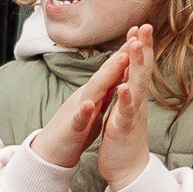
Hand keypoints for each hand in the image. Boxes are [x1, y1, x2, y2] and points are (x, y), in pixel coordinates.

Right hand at [28, 34, 135, 176]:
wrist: (51, 153)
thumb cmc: (75, 129)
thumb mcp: (94, 106)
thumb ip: (104, 91)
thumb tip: (116, 76)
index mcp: (95, 94)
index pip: (112, 72)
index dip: (127, 56)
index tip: (141, 39)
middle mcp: (86, 97)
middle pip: (104, 74)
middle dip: (119, 57)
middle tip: (135, 39)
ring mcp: (78, 110)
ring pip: (92, 91)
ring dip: (106, 76)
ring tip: (120, 60)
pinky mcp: (72, 128)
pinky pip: (78, 119)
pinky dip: (84, 111)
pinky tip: (89, 104)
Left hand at [92, 26, 153, 188]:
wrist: (129, 169)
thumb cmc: (126, 139)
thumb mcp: (128, 109)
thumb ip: (132, 90)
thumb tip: (134, 73)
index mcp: (135, 96)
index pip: (139, 66)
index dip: (141, 47)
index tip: (141, 26)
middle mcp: (137, 101)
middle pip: (142, 70)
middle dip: (143, 48)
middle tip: (145, 26)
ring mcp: (133, 113)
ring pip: (136, 85)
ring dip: (136, 66)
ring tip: (135, 46)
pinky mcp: (125, 128)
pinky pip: (126, 111)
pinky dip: (125, 99)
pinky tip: (123, 87)